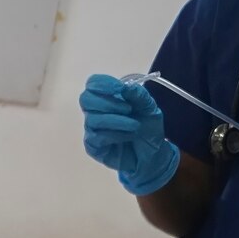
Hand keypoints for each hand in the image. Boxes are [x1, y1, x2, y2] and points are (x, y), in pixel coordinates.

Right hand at [79, 74, 179, 195]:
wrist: (153, 154)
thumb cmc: (148, 128)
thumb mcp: (150, 108)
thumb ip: (139, 95)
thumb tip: (126, 86)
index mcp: (109, 97)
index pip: (94, 83)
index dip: (103, 84)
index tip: (119, 89)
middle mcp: (96, 111)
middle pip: (86, 99)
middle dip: (108, 103)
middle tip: (128, 109)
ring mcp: (93, 129)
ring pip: (92, 119)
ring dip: (117, 120)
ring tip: (135, 125)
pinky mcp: (93, 146)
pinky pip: (97, 137)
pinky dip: (116, 134)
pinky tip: (129, 136)